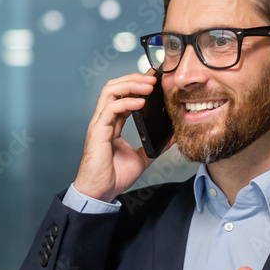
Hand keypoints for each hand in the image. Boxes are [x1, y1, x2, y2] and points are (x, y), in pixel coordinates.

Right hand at [74, 71, 172, 201]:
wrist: (101, 191)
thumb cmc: (114, 176)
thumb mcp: (142, 158)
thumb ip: (154, 146)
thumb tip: (171, 138)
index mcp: (113, 123)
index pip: (123, 96)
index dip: (137, 84)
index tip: (154, 78)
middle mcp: (104, 120)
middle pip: (114, 87)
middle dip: (133, 78)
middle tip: (153, 78)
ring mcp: (100, 124)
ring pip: (110, 91)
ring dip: (130, 84)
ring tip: (148, 86)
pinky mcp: (98, 131)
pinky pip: (111, 109)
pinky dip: (127, 102)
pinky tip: (141, 103)